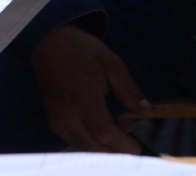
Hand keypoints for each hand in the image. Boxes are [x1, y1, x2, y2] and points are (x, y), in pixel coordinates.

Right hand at [30, 24, 146, 152]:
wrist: (50, 44)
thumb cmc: (82, 51)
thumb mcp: (112, 64)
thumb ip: (128, 89)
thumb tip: (145, 110)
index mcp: (83, 98)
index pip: (104, 133)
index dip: (122, 144)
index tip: (136, 146)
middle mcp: (67, 115)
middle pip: (93, 148)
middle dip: (114, 151)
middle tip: (129, 140)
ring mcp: (57, 120)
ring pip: (83, 148)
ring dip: (102, 148)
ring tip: (116, 129)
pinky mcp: (53, 122)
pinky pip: (74, 141)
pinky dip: (90, 142)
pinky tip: (100, 128)